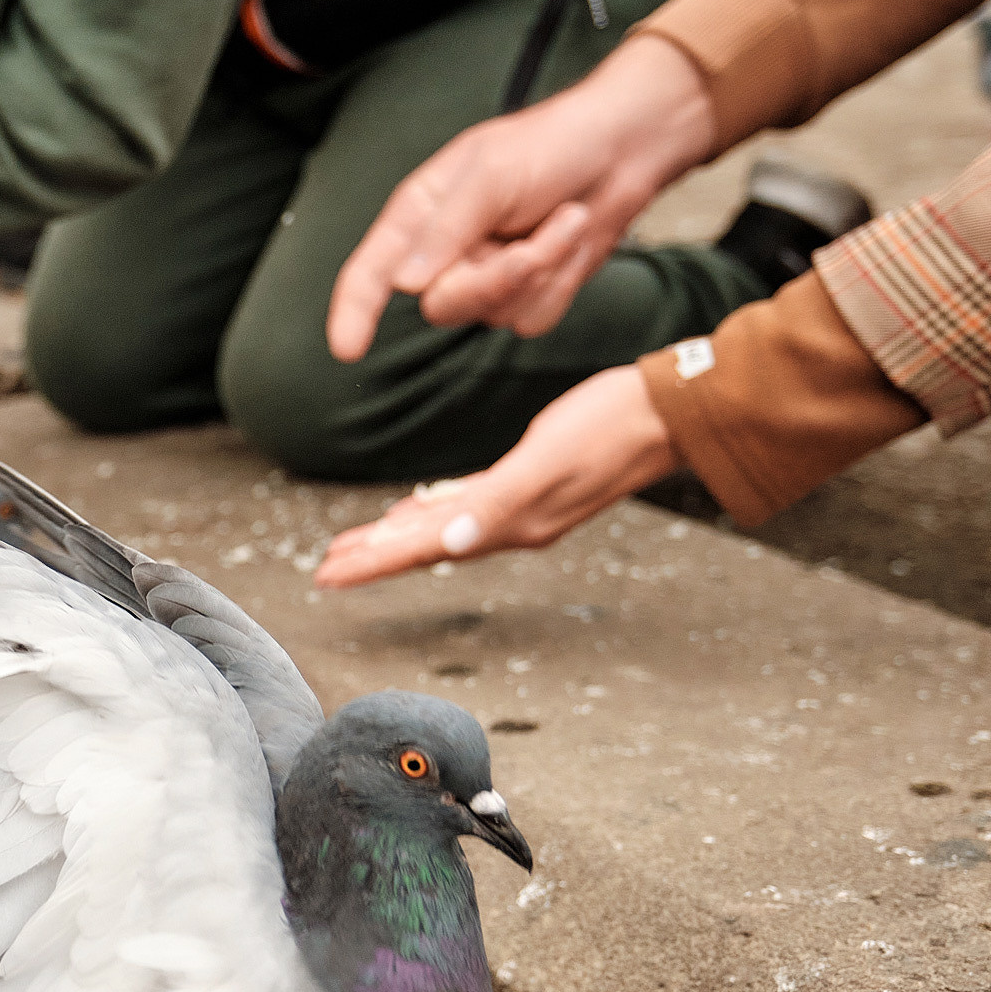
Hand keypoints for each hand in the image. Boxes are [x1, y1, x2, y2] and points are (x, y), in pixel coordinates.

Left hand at [312, 365, 675, 587]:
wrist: (665, 414)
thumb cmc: (610, 428)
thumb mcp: (549, 462)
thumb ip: (499, 503)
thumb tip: (450, 544)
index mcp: (507, 523)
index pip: (423, 550)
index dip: (372, 563)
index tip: (326, 577)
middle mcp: (508, 524)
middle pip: (423, 547)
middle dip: (373, 557)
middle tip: (324, 568)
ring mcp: (519, 506)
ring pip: (439, 529)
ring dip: (395, 538)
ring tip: (353, 546)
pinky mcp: (526, 481)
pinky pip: (464, 507)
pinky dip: (431, 513)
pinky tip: (413, 511)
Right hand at [327, 37, 717, 359]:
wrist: (626, 149)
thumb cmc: (552, 144)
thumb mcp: (492, 175)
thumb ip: (446, 230)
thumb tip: (404, 286)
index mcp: (419, 216)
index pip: (371, 272)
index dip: (353, 312)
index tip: (346, 348)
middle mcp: (445, 253)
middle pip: (443, 306)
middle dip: (495, 279)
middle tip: (534, 239)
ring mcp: (486, 278)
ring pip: (493, 314)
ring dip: (540, 269)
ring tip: (566, 218)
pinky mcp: (527, 295)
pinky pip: (532, 319)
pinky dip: (561, 281)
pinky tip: (573, 237)